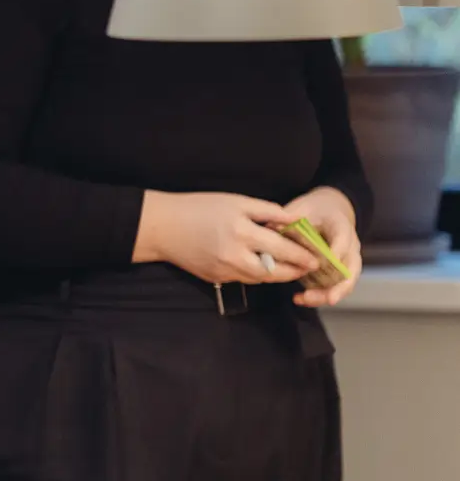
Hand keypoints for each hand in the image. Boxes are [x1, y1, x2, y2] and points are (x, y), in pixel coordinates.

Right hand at [133, 191, 317, 285]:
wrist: (163, 227)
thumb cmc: (198, 207)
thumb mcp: (235, 201)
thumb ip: (266, 210)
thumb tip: (293, 219)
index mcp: (243, 233)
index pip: (282, 249)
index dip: (303, 255)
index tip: (318, 258)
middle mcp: (236, 256)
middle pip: (275, 272)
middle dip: (294, 271)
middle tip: (308, 267)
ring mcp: (225, 270)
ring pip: (260, 278)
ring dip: (277, 274)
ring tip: (289, 267)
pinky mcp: (216, 278)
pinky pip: (243, 278)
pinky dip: (256, 273)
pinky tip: (261, 264)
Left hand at [288, 186, 361, 307]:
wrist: (327, 212)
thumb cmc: (314, 210)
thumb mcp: (303, 207)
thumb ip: (290, 217)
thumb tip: (269, 226)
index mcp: (341, 226)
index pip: (343, 236)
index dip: (338, 248)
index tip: (329, 258)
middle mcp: (348, 246)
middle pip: (350, 269)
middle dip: (339, 286)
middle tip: (327, 297)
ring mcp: (343, 261)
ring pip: (343, 283)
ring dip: (325, 294)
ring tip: (304, 299)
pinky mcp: (332, 271)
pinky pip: (330, 286)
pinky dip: (317, 295)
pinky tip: (299, 299)